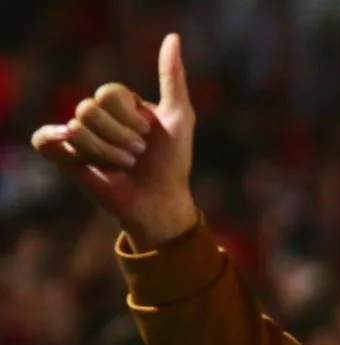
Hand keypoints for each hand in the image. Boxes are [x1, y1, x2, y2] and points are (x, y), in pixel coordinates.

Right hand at [31, 33, 197, 247]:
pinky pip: (46, 139)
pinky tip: (83, 160)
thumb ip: (173, 77)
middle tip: (137, 154)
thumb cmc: (171, 161)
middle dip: (120, 136)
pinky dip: (65, 147)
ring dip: (107, 151)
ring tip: (125, 165)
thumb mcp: (180, 116)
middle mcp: (98, 116)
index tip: (148, 135)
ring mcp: (79, 135)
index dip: (129, 116)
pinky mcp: (64, 156)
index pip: (109, 92)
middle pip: (90, 107)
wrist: (159, 199)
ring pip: (76, 127)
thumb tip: (172, 37)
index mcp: (120, 104)